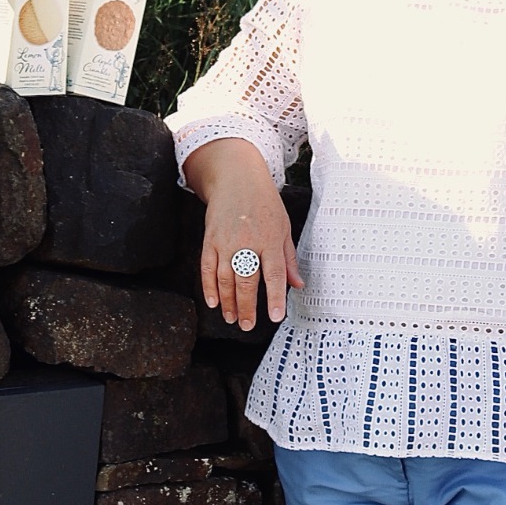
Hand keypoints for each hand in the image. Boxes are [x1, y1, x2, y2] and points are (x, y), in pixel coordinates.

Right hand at [191, 141, 302, 330]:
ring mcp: (226, 241)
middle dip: (247, 307)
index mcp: (271, 240)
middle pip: (246, 281)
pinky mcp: (210, 239)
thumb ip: (289, 259)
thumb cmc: (264, 204)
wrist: (237, 179)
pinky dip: (209, 287)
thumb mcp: (284, 227)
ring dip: (228, 302)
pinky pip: (207, 267)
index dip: (275, 297)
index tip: (275, 316)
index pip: (274, 274)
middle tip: (247, 325)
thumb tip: (298, 285)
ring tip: (231, 318)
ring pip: (225, 278)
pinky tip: (214, 302)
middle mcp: (248, 242)